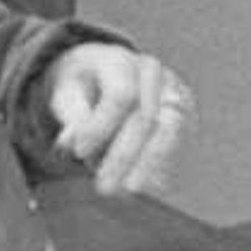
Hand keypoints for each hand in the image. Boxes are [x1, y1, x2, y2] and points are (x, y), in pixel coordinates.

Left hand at [47, 43, 190, 194]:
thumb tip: (72, 142)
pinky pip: (179, 140)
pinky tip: (147, 186)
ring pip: (170, 130)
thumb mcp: (66, 95)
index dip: (101, 126)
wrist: (103, 74)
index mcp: (118, 59)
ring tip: (129, 190)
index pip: (121, 94)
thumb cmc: (81, 87)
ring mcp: (173, 88)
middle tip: (105, 188)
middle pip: (146, 117)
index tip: (79, 152)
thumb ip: (71, 117)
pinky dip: (162, 164)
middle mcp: (151, 71)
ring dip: (149, 164)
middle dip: (124, 157)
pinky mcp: (184, 109)